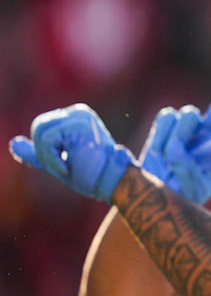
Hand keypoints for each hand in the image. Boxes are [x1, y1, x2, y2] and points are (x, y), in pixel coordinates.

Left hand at [9, 104, 134, 202]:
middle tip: (64, 169)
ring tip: (66, 168)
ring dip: (48, 158)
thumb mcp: (58, 163)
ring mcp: (79, 116)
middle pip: (38, 127)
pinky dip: (52, 159)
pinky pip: (46, 139)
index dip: (46, 152)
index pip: (42, 128)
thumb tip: (13, 143)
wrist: (112, 183)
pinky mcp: (77, 124)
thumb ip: (37, 153)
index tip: (66, 166)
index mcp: (76, 117)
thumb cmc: (92, 176)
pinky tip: (67, 167)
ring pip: (40, 132)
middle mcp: (79, 112)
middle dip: (45, 154)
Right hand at [140, 79, 210, 203]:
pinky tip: (157, 151)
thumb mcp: (191, 190)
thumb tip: (176, 146)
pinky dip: (160, 133)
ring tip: (168, 156)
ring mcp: (186, 129)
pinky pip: (166, 117)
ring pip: (187, 115)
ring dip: (179, 132)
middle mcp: (204, 136)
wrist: (155, 194)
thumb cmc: (182, 195)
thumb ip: (186, 170)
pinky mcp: (165, 128)